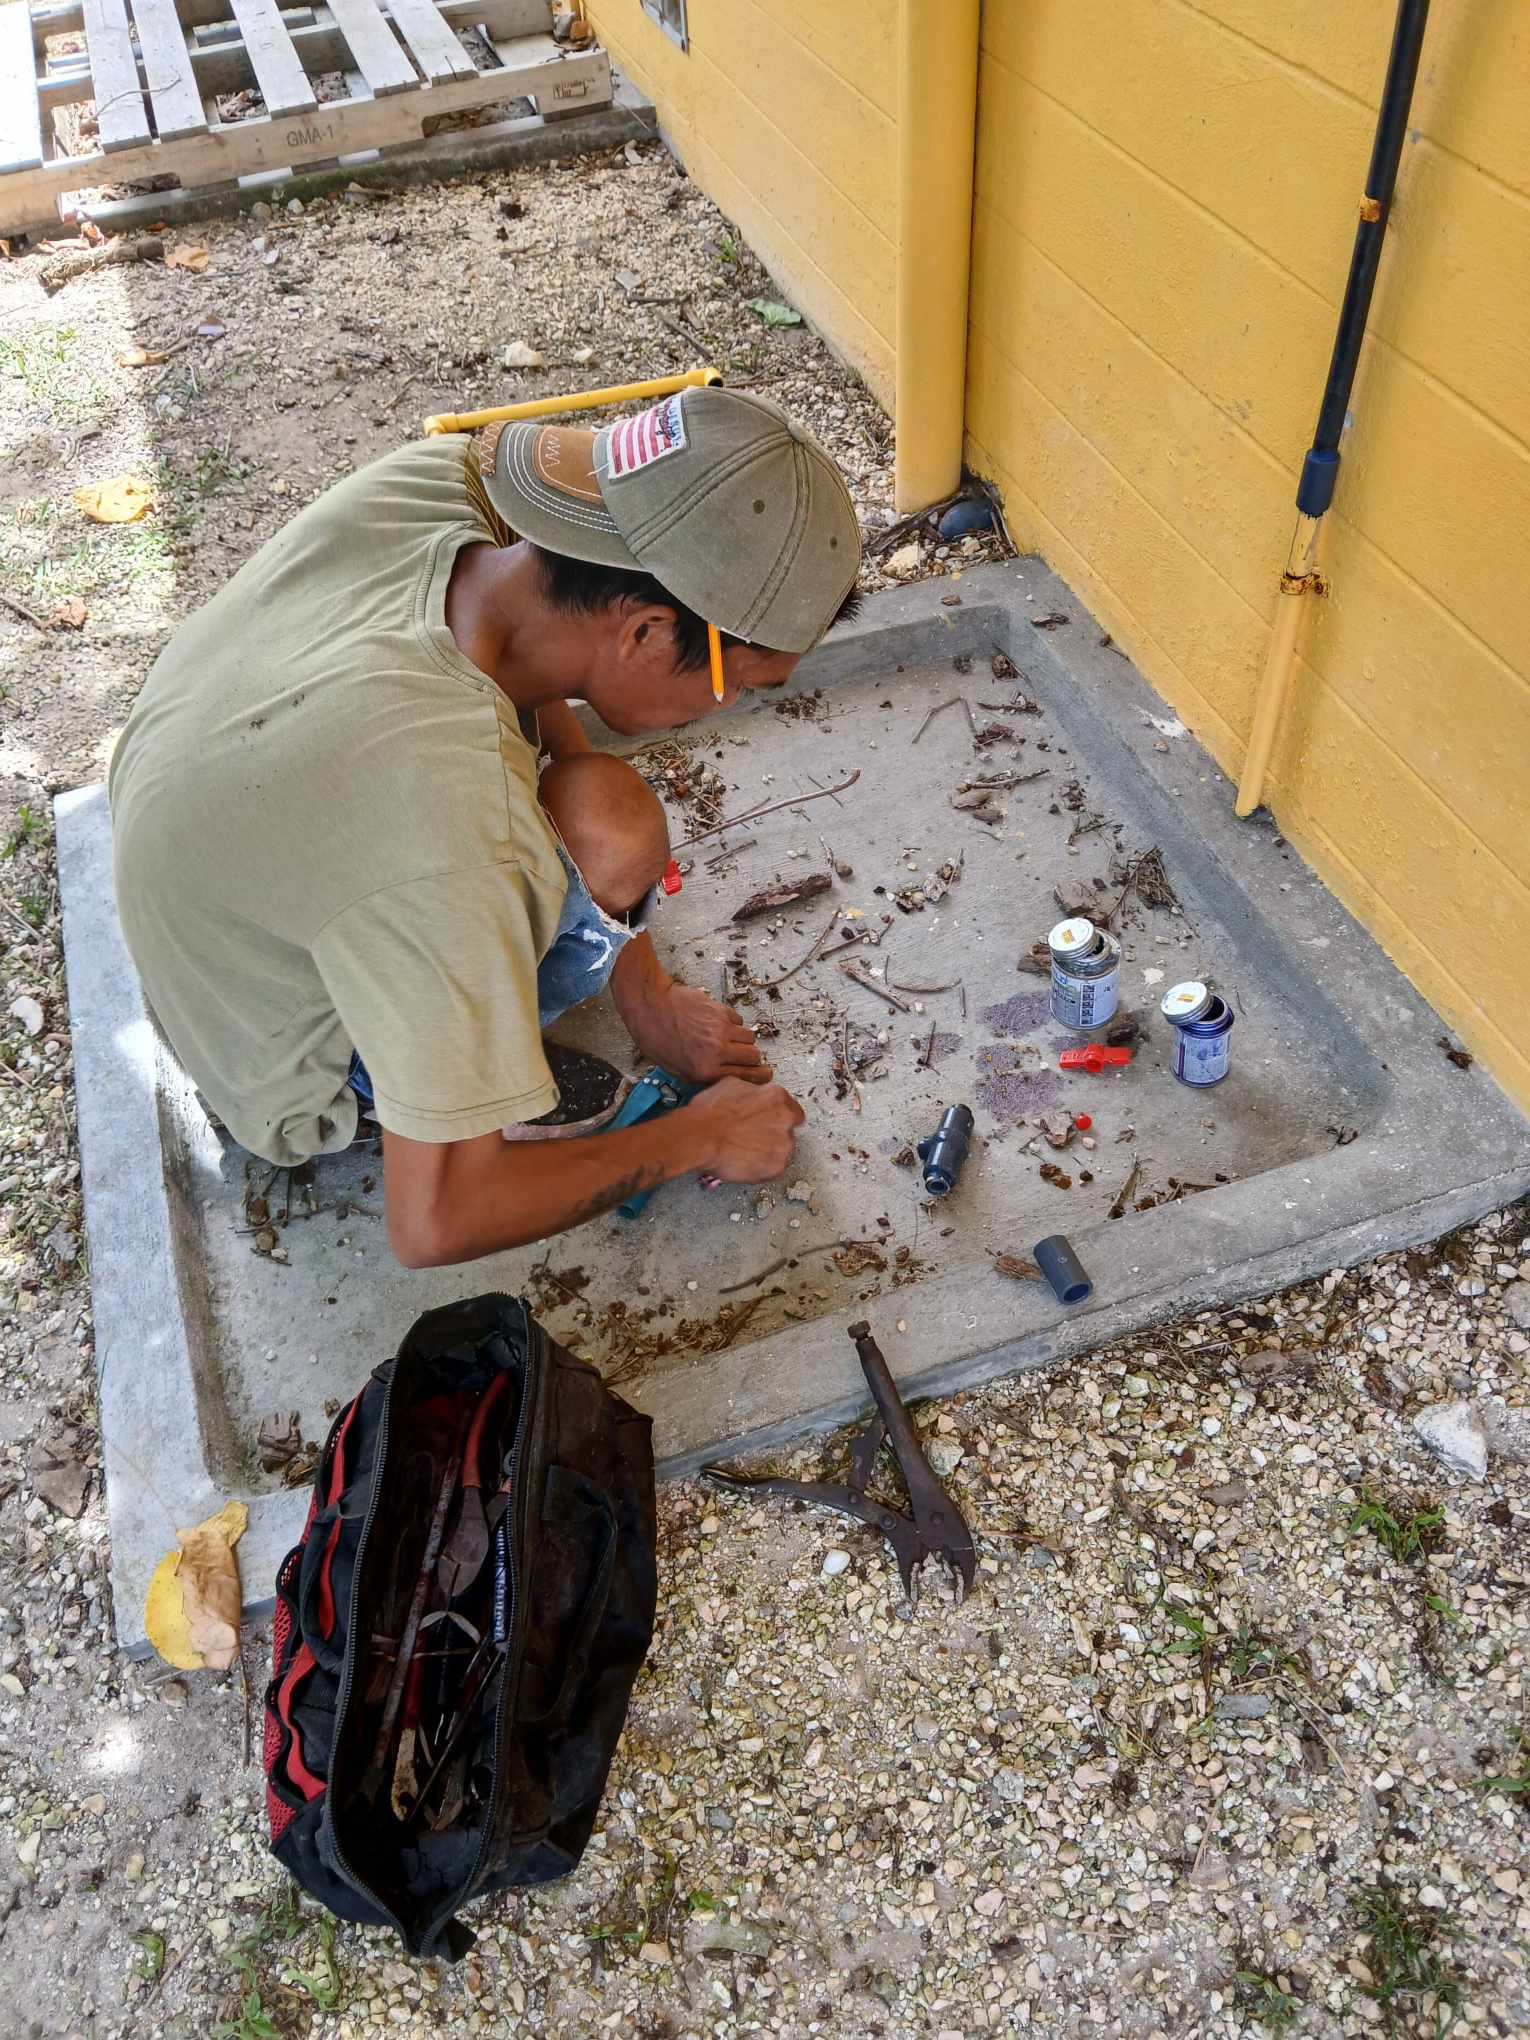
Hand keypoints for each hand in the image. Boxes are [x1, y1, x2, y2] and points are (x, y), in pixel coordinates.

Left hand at [630, 982, 770, 1085]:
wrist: (651, 1006)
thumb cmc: (656, 1038)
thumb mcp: (676, 1070)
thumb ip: (703, 1076)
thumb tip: (726, 1078)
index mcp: (706, 1070)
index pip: (748, 1076)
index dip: (760, 1076)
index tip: (764, 1074)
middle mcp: (717, 1051)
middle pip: (754, 1056)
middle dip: (750, 1058)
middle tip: (742, 1056)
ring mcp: (721, 1029)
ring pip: (750, 1037)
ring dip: (743, 1040)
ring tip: (728, 1039)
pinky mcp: (721, 1011)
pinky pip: (739, 1021)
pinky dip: (733, 1024)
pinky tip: (718, 1025)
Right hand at [684, 1077, 803, 1181]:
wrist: (700, 1136)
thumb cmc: (709, 1113)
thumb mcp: (730, 1085)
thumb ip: (750, 1091)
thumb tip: (750, 1094)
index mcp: (776, 1097)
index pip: (793, 1110)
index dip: (779, 1118)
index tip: (770, 1123)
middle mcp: (785, 1119)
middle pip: (788, 1131)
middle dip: (773, 1135)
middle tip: (753, 1138)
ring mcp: (783, 1144)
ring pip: (781, 1151)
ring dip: (768, 1152)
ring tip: (745, 1151)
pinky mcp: (776, 1166)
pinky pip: (772, 1169)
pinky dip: (761, 1168)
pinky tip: (745, 1162)